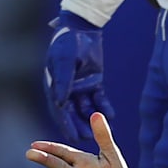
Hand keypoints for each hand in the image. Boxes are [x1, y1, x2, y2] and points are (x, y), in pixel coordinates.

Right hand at [44, 11, 114, 142]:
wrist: (83, 29)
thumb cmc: (68, 43)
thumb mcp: (65, 60)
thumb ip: (63, 80)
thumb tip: (59, 103)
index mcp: (55, 86)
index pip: (59, 110)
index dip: (65, 124)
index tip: (71, 137)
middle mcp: (67, 90)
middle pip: (73, 113)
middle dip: (79, 125)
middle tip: (87, 139)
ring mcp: (81, 87)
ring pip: (86, 108)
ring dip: (91, 119)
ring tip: (99, 130)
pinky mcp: (94, 83)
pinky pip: (99, 99)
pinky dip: (104, 107)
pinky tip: (112, 115)